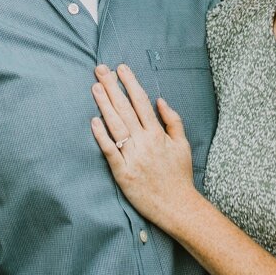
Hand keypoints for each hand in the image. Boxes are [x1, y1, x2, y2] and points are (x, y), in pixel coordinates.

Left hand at [91, 63, 199, 234]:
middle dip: (112, 87)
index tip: (121, 68)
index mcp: (158, 134)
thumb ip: (173, 121)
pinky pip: (109, 151)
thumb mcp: (182, 144)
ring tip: (95, 87)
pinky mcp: (122, 173)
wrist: (177, 206)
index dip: (130, 83)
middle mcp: (144, 142)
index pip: (141, 102)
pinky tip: (93, 121)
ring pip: (115, 125)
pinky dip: (101, 136)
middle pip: (125, 109)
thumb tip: (160, 101)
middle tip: (100, 69)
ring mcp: (132, 157)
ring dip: (104, 105)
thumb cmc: (179, 175)